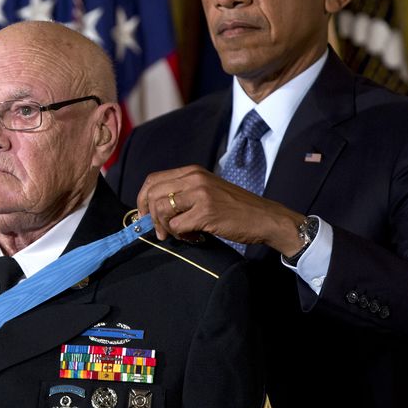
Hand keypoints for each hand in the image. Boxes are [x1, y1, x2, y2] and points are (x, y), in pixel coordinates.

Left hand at [136, 165, 304, 254]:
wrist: (264, 217)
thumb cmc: (235, 208)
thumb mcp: (207, 190)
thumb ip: (183, 193)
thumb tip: (153, 210)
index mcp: (192, 171)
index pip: (152, 180)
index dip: (142, 199)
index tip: (144, 216)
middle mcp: (194, 178)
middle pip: (152, 194)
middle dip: (149, 216)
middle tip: (160, 232)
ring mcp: (200, 194)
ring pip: (161, 210)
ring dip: (165, 228)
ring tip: (181, 234)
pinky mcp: (206, 212)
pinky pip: (177, 226)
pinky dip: (181, 236)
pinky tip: (195, 236)